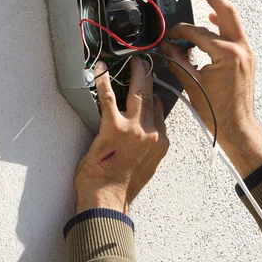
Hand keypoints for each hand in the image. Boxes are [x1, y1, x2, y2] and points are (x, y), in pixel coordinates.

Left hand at [74, 57, 168, 213]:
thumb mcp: (145, 167)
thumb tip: (143, 137)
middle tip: (145, 65)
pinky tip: (100, 70)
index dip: (156, 97)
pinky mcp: (114, 127)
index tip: (153, 88)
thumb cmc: (122, 187)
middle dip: (149, 78)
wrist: (108, 199)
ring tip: (134, 62)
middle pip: (152, 98)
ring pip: (138, 93)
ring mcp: (134, 129)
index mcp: (160, 143)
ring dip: (136, 74)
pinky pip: (109, 98)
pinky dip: (103, 82)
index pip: (161, 112)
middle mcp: (152, 133)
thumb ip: (148, 148)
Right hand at [161, 0, 261, 176]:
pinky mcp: (246, 58)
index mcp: (227, 54)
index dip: (179, 31)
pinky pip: (235, 33)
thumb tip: (166, 46)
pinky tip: (213, 21)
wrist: (237, 127)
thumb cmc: (217, 112)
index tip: (168, 34)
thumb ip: (178, 61)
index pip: (198, 33)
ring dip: (217, 8)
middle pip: (226, 10)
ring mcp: (246, 52)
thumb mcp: (192, 84)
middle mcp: (240, 48)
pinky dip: (223, 25)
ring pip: (232, 20)